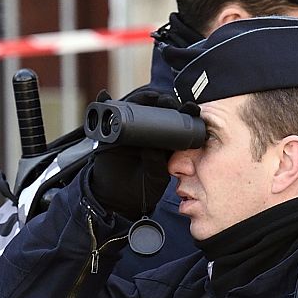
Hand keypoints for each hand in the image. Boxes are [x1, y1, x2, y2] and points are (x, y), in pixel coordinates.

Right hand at [87, 86, 181, 216]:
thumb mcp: (155, 178)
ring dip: (140, 100)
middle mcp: (145, 133)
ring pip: (132, 109)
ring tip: (149, 96)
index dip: (181, 114)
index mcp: (161, 142)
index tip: (191, 108)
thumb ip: (157, 164)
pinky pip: (107, 117)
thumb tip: (153, 147)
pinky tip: (106, 97)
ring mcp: (127, 132)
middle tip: (167, 100)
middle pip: (153, 110)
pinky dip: (105, 105)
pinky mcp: (110, 135)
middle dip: (161, 102)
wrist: (119, 200)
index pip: (172, 123)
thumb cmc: (141, 190)